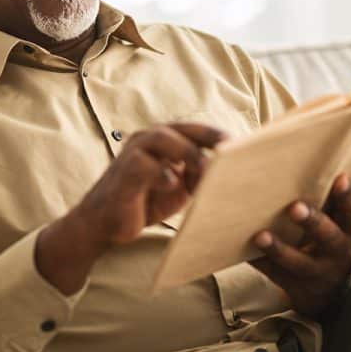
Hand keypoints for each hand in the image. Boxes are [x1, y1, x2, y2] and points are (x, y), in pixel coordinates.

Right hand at [36, 123, 226, 293]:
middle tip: (232, 152)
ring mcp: (133, 153)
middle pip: (183, 129)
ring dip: (188, 153)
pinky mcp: (124, 172)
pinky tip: (173, 186)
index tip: (245, 146)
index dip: (219, 135)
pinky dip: (162, 174)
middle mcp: (147, 140)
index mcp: (163, 140)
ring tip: (206, 170)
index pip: (195, 130)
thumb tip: (231, 171)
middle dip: (209, 139)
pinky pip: (144, 166)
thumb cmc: (144, 201)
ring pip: (163, 139)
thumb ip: (198, 175)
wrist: (105, 222)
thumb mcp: (179, 187)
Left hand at [251, 173, 350, 317]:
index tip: (339, 176)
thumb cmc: (322, 245)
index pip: (350, 213)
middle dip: (312, 222)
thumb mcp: (332, 227)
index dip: (346, 196)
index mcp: (347, 233)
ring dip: (279, 249)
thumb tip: (294, 164)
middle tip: (294, 206)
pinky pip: (274, 275)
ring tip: (260, 235)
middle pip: (328, 238)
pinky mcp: (296, 288)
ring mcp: (317, 274)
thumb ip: (322, 204)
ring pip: (298, 263)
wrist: (324, 294)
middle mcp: (337, 254)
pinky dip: (259, 262)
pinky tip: (243, 250)